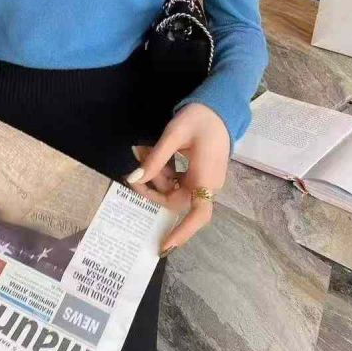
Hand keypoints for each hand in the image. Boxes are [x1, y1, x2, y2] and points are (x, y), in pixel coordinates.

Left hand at [126, 102, 229, 255]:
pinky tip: (151, 152)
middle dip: (152, 187)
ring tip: (141, 151)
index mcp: (205, 178)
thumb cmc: (199, 118)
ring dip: (156, 175)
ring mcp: (204, 178)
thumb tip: (135, 178)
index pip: (198, 215)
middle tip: (133, 170)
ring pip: (174, 188)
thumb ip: (156, 159)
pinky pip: (178, 179)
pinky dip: (164, 170)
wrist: (218, 105)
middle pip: (175, 199)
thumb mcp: (174, 135)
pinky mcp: (199, 171)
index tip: (164, 246)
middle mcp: (207, 183)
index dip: (182, 233)